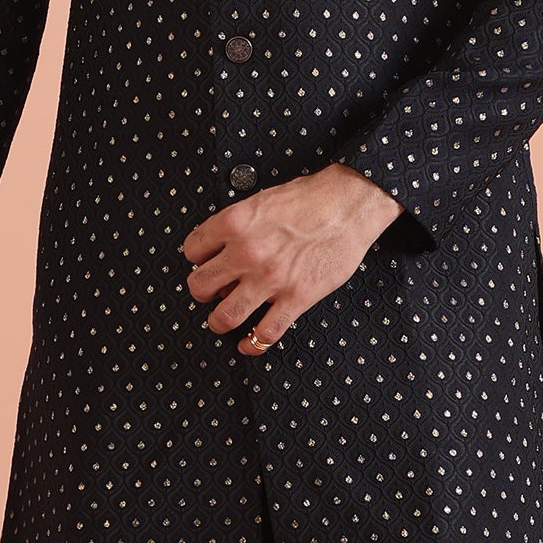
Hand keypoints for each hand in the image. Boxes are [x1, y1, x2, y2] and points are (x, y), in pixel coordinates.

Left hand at [180, 164, 403, 350]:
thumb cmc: (311, 198)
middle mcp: (247, 253)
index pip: (192, 250)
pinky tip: (249, 344)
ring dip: (220, 322)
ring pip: (225, 316)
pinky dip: (253, 344)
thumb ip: (238, 224)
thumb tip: (224, 247)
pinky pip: (265, 333)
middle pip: (199, 286)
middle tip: (211, 293)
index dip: (198, 259)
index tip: (206, 263)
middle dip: (201, 292)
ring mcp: (270, 279)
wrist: (349, 204)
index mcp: (234, 223)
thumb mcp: (261, 200)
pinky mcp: (296, 298)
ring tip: (222, 321)